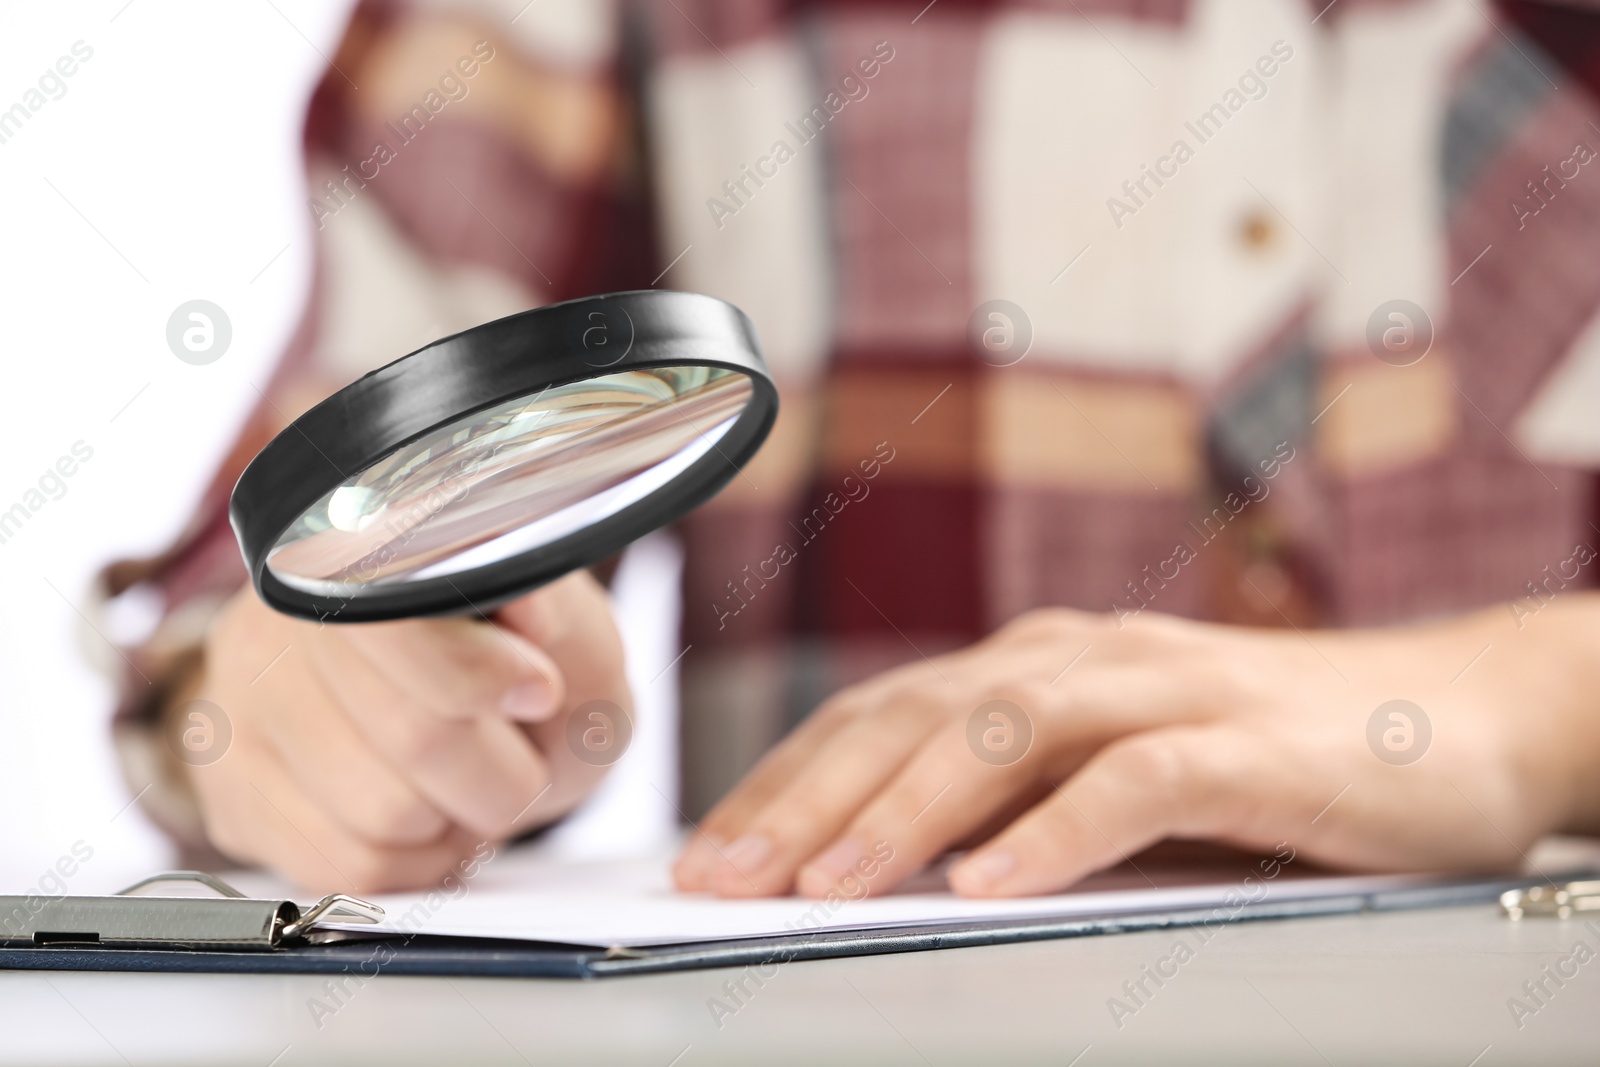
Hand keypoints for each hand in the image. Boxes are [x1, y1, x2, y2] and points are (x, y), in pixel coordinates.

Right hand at [185, 571, 628, 891]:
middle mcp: (278, 619)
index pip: (398, 625)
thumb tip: (530, 607)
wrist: (456, 711)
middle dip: (501, 770)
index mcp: (360, 549)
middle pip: (412, 736)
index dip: (482, 677)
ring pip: (381, 816)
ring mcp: (240, 704)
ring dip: (458, 819)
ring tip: (467, 781)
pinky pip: (344, 867)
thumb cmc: (515, 667)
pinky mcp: (231, 788)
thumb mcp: (570, 635)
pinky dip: (413, 860)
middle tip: (519, 753)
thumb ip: (562, 620)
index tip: (538, 691)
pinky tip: (425, 816)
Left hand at [674, 598, 1599, 897]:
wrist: (1458, 715)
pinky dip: (1059, 829)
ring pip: (1006, 735)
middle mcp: (1084, 659)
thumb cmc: (1268, 755)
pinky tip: (993, 884)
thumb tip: (881, 867)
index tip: (706, 850)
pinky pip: (1139, 779)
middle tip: (717, 875)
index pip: (880, 714)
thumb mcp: (1111, 772)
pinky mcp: (1253, 741)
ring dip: (905, 811)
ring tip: (821, 885)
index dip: (785, 780)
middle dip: (806, 800)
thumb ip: (1015, 799)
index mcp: (1036, 665)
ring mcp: (1168, 690)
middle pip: (916, 718)